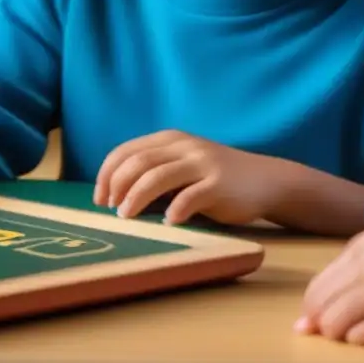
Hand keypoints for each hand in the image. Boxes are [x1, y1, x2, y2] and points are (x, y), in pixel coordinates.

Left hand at [93, 130, 280, 224]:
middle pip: (139, 162)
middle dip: (117, 185)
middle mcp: (184, 147)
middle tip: (109, 208)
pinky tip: (168, 222)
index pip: (126, 151)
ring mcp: (202, 164)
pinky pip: (190, 197)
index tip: (98, 197)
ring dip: (136, 197)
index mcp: (169, 139)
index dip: (107, 174)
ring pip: (158, 177)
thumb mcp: (182, 167)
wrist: (265, 180)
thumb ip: (154, 173)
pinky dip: (174, 210)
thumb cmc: (215, 179)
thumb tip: (115, 196)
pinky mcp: (219, 185)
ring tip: (126, 216)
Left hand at [297, 230, 363, 345]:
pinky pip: (359, 333)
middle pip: (321, 295)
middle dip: (313, 316)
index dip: (314, 298)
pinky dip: (355, 339)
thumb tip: (335, 295)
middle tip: (309, 331)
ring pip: (333, 316)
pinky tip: (362, 340)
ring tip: (338, 337)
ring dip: (331, 331)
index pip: (324, 275)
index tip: (309, 314)